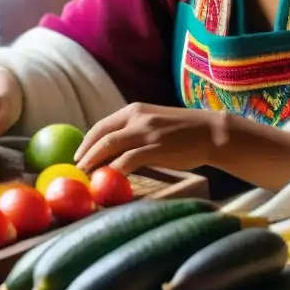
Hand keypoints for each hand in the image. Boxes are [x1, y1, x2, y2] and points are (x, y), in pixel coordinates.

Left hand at [74, 103, 225, 175]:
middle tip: (77, 170)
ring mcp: (147, 132)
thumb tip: (112, 150)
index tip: (78, 156)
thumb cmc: (184, 131)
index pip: (102, 125)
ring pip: (110, 146)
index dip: (86, 142)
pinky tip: (110, 179)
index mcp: (135, 110)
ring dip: (95, 162)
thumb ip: (134, 131)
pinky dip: (114, 170)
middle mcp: (137, 117)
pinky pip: (128, 160)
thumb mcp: (154, 122)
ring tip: (88, 176)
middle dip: (86, 154)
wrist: (211, 132)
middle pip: (101, 136)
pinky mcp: (156, 148)